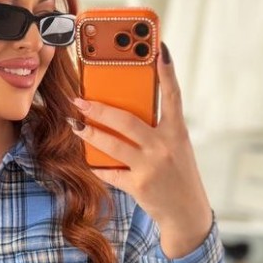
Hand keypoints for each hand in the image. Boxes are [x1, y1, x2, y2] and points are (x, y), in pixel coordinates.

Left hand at [71, 44, 213, 258]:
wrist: (186, 213)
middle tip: (79, 100)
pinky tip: (90, 162)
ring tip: (76, 125)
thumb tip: (123, 114)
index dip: (167, 72)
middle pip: (127, 120)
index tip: (159, 49)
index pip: (173, 96)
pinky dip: (99, 167)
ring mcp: (151, 166)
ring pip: (112, 145)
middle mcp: (164, 146)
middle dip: (99, 109)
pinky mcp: (139, 185)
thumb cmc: (178, 176)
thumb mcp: (176, 148)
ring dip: (90, 134)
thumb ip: (157, 130)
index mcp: (177, 132)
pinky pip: (111, 173)